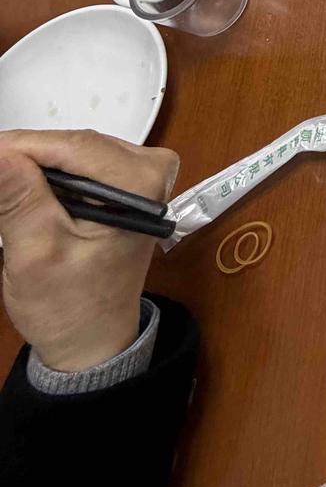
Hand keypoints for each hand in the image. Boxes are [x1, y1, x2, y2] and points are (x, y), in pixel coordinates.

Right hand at [0, 129, 177, 371]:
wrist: (93, 341)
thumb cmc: (70, 308)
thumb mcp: (35, 253)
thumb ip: (19, 197)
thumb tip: (0, 151)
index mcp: (140, 182)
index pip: (68, 145)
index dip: (16, 147)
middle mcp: (150, 168)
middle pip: (70, 146)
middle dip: (21, 159)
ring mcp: (140, 174)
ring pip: (70, 153)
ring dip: (30, 170)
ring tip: (4, 194)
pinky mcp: (125, 183)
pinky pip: (78, 165)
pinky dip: (45, 179)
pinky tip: (22, 197)